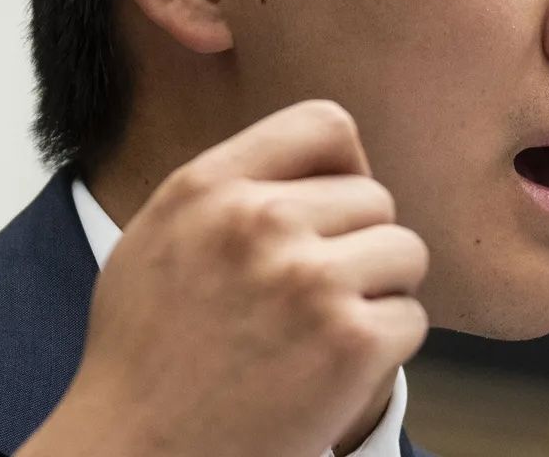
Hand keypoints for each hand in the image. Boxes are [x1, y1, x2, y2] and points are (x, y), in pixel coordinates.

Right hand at [22, 100, 429, 456]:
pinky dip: (386, 348)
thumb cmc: (145, 355)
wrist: (136, 452)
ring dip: (381, 293)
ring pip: (405, 252)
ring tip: (328, 331)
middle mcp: (260, 221)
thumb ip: (229, 191)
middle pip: (374, 197)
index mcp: (210, 186)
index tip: (333, 211)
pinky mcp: (350, 344)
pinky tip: (335, 370)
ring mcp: (309, 281)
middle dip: (359, 245)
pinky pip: (413, 318)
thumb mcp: (160, 236)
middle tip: (319, 297)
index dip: (344, 167)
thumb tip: (316, 170)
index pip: (324, 124)